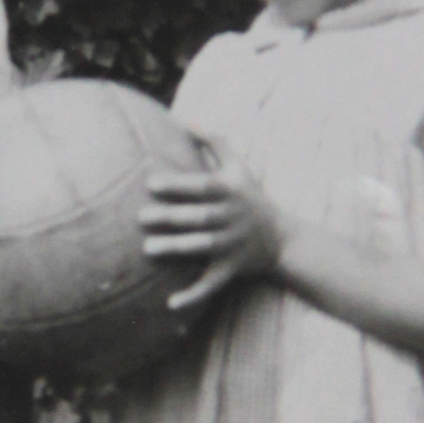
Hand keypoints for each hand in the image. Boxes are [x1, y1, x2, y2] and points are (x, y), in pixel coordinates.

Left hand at [139, 142, 287, 315]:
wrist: (282, 238)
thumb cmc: (251, 197)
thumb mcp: (239, 167)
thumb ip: (213, 142)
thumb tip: (183, 118)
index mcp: (229, 193)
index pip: (201, 187)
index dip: (177, 185)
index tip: (150, 183)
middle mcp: (231, 219)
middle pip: (199, 218)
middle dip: (172, 218)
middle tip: (141, 216)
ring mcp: (231, 246)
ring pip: (202, 248)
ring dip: (176, 249)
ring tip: (148, 248)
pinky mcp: (231, 270)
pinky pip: (211, 284)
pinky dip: (193, 295)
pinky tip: (171, 303)